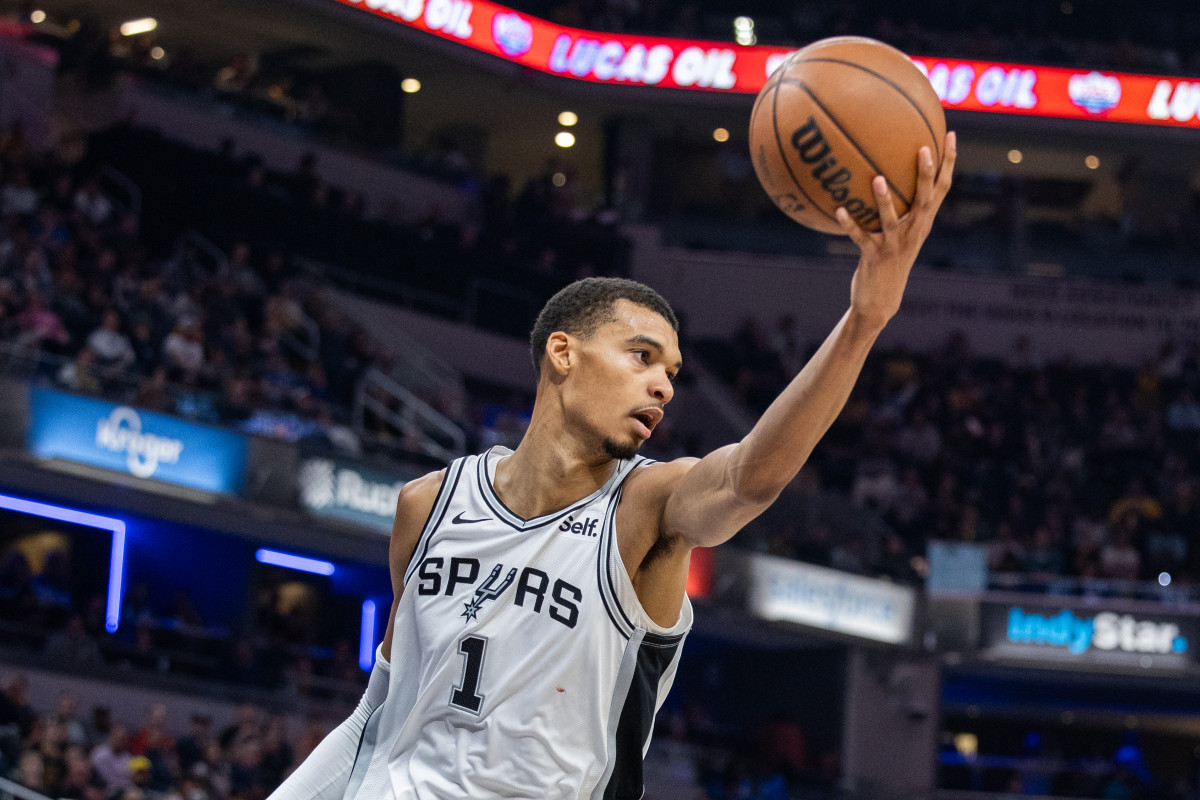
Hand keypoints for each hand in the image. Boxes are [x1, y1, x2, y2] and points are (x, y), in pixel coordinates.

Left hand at [837, 131, 956, 330]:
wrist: (881, 300)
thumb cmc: (888, 260)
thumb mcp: (899, 233)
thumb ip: (899, 207)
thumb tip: (887, 172)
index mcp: (922, 222)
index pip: (942, 188)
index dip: (948, 162)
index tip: (949, 135)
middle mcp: (913, 231)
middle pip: (924, 199)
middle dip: (926, 174)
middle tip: (923, 148)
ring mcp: (894, 245)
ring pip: (891, 219)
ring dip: (884, 200)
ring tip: (877, 178)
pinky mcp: (874, 257)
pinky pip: (860, 237)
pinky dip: (850, 224)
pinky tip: (839, 210)